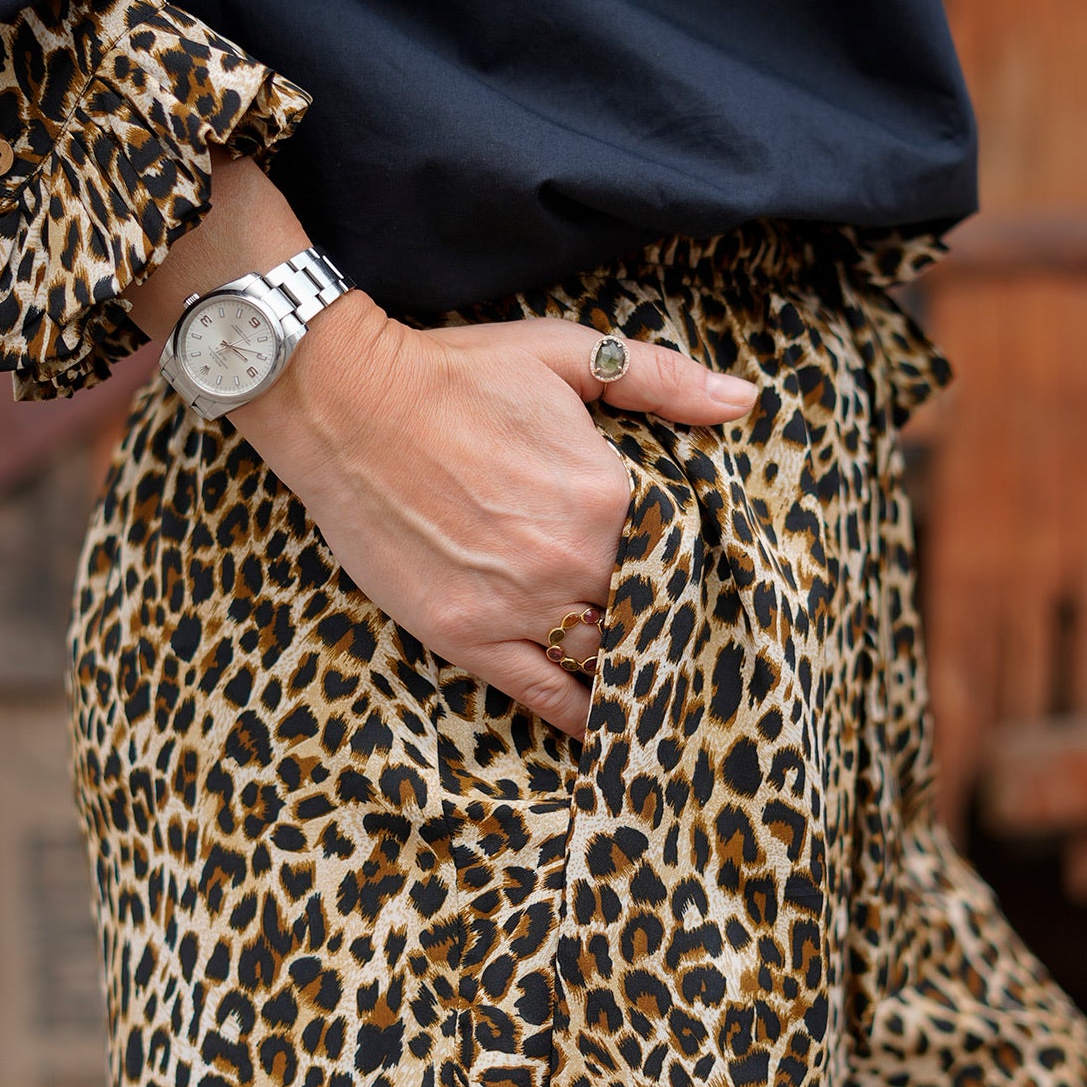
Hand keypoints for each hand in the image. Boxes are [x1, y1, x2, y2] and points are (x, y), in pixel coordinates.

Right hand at [235, 295, 756, 737]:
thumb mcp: (566, 354)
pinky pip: (541, 695)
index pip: (678, 552)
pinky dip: (578, 717)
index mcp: (609, 494)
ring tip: (650, 682)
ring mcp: (517, 605)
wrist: (346, 404)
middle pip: (645, 612)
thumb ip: (660, 378)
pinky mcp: (465, 635)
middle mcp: (571, 560)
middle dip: (659, 618)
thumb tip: (740, 400)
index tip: (692, 574)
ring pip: (600, 658)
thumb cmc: (456, 374)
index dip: (685, 565)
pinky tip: (605, 732)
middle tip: (678, 632)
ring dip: (625, 667)